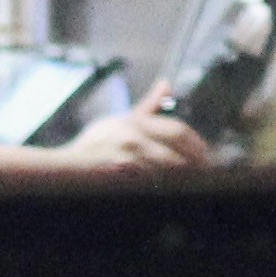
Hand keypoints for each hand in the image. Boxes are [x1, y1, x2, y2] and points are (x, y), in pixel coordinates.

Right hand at [7, 103, 209, 173]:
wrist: (68, 169)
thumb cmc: (95, 145)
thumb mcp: (120, 120)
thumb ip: (148, 106)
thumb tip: (167, 83)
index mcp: (135, 124)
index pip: (178, 131)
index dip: (197, 144)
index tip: (206, 154)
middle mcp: (133, 142)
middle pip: (179, 155)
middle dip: (197, 165)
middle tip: (208, 172)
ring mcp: (129, 164)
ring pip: (170, 174)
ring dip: (185, 180)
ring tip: (196, 185)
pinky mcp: (125, 182)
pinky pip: (156, 187)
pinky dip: (168, 189)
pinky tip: (175, 192)